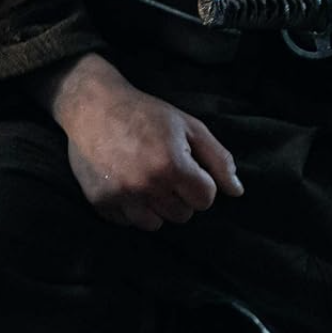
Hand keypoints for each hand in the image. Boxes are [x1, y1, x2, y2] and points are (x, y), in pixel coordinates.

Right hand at [47, 54, 242, 231]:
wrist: (94, 108)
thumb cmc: (148, 114)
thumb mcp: (190, 128)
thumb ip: (218, 160)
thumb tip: (237, 191)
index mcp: (172, 166)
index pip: (205, 200)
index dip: (202, 183)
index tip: (189, 168)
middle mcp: (146, 186)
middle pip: (183, 215)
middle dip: (181, 195)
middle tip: (166, 170)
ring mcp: (121, 197)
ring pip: (157, 224)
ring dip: (157, 206)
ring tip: (147, 178)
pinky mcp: (101, 204)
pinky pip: (129, 223)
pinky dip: (133, 209)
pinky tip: (127, 183)